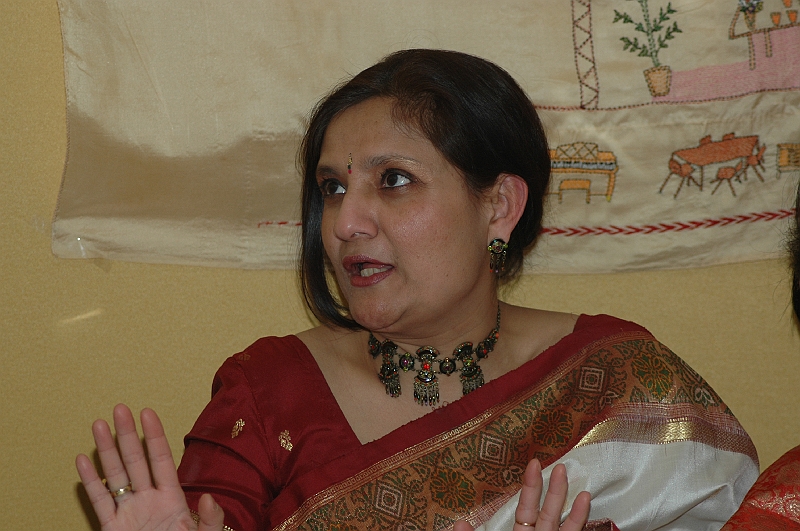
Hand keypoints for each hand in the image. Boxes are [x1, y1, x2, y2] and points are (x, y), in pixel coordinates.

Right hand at [76, 404, 224, 530]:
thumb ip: (209, 520)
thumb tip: (208, 498)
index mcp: (172, 499)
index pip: (161, 460)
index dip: (154, 436)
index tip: (147, 412)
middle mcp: (148, 501)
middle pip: (135, 461)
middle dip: (127, 435)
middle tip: (119, 408)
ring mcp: (129, 513)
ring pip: (114, 476)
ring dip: (106, 451)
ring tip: (99, 425)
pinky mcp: (112, 529)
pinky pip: (99, 503)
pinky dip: (90, 483)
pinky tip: (82, 461)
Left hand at [454, 459, 589, 530]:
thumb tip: (458, 524)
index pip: (525, 510)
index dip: (530, 487)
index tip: (534, 463)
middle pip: (547, 513)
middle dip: (553, 490)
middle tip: (559, 465)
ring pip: (562, 527)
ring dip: (570, 506)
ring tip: (579, 483)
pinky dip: (579, 520)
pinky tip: (585, 503)